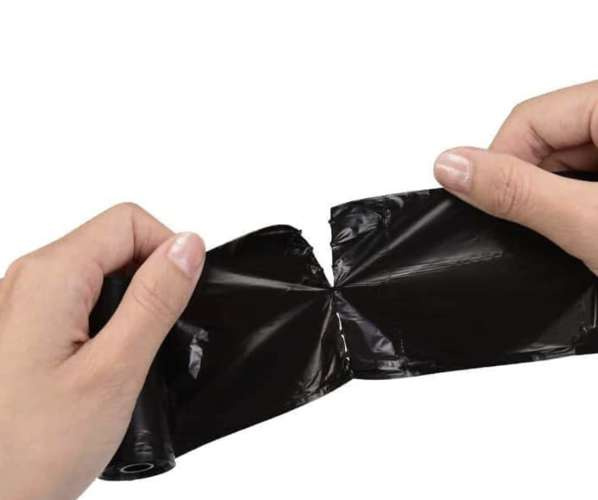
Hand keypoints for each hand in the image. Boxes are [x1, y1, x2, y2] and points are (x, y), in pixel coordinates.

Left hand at [0, 204, 204, 499]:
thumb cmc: (28, 449)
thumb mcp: (114, 370)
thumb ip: (154, 301)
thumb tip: (187, 246)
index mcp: (51, 276)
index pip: (130, 221)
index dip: (167, 250)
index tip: (179, 298)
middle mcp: (31, 278)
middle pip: (115, 243)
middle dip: (150, 280)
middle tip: (154, 338)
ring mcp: (25, 302)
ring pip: (101, 273)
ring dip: (130, 305)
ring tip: (129, 357)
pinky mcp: (27, 326)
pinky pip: (82, 300)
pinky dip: (108, 321)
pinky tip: (105, 364)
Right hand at [434, 80, 597, 273]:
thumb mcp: (589, 220)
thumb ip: (517, 191)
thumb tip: (451, 166)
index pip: (528, 118)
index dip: (503, 167)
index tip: (504, 209)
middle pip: (549, 137)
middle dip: (537, 185)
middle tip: (553, 229)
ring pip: (570, 156)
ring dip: (560, 195)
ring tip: (583, 232)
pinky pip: (592, 166)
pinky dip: (583, 197)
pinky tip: (593, 224)